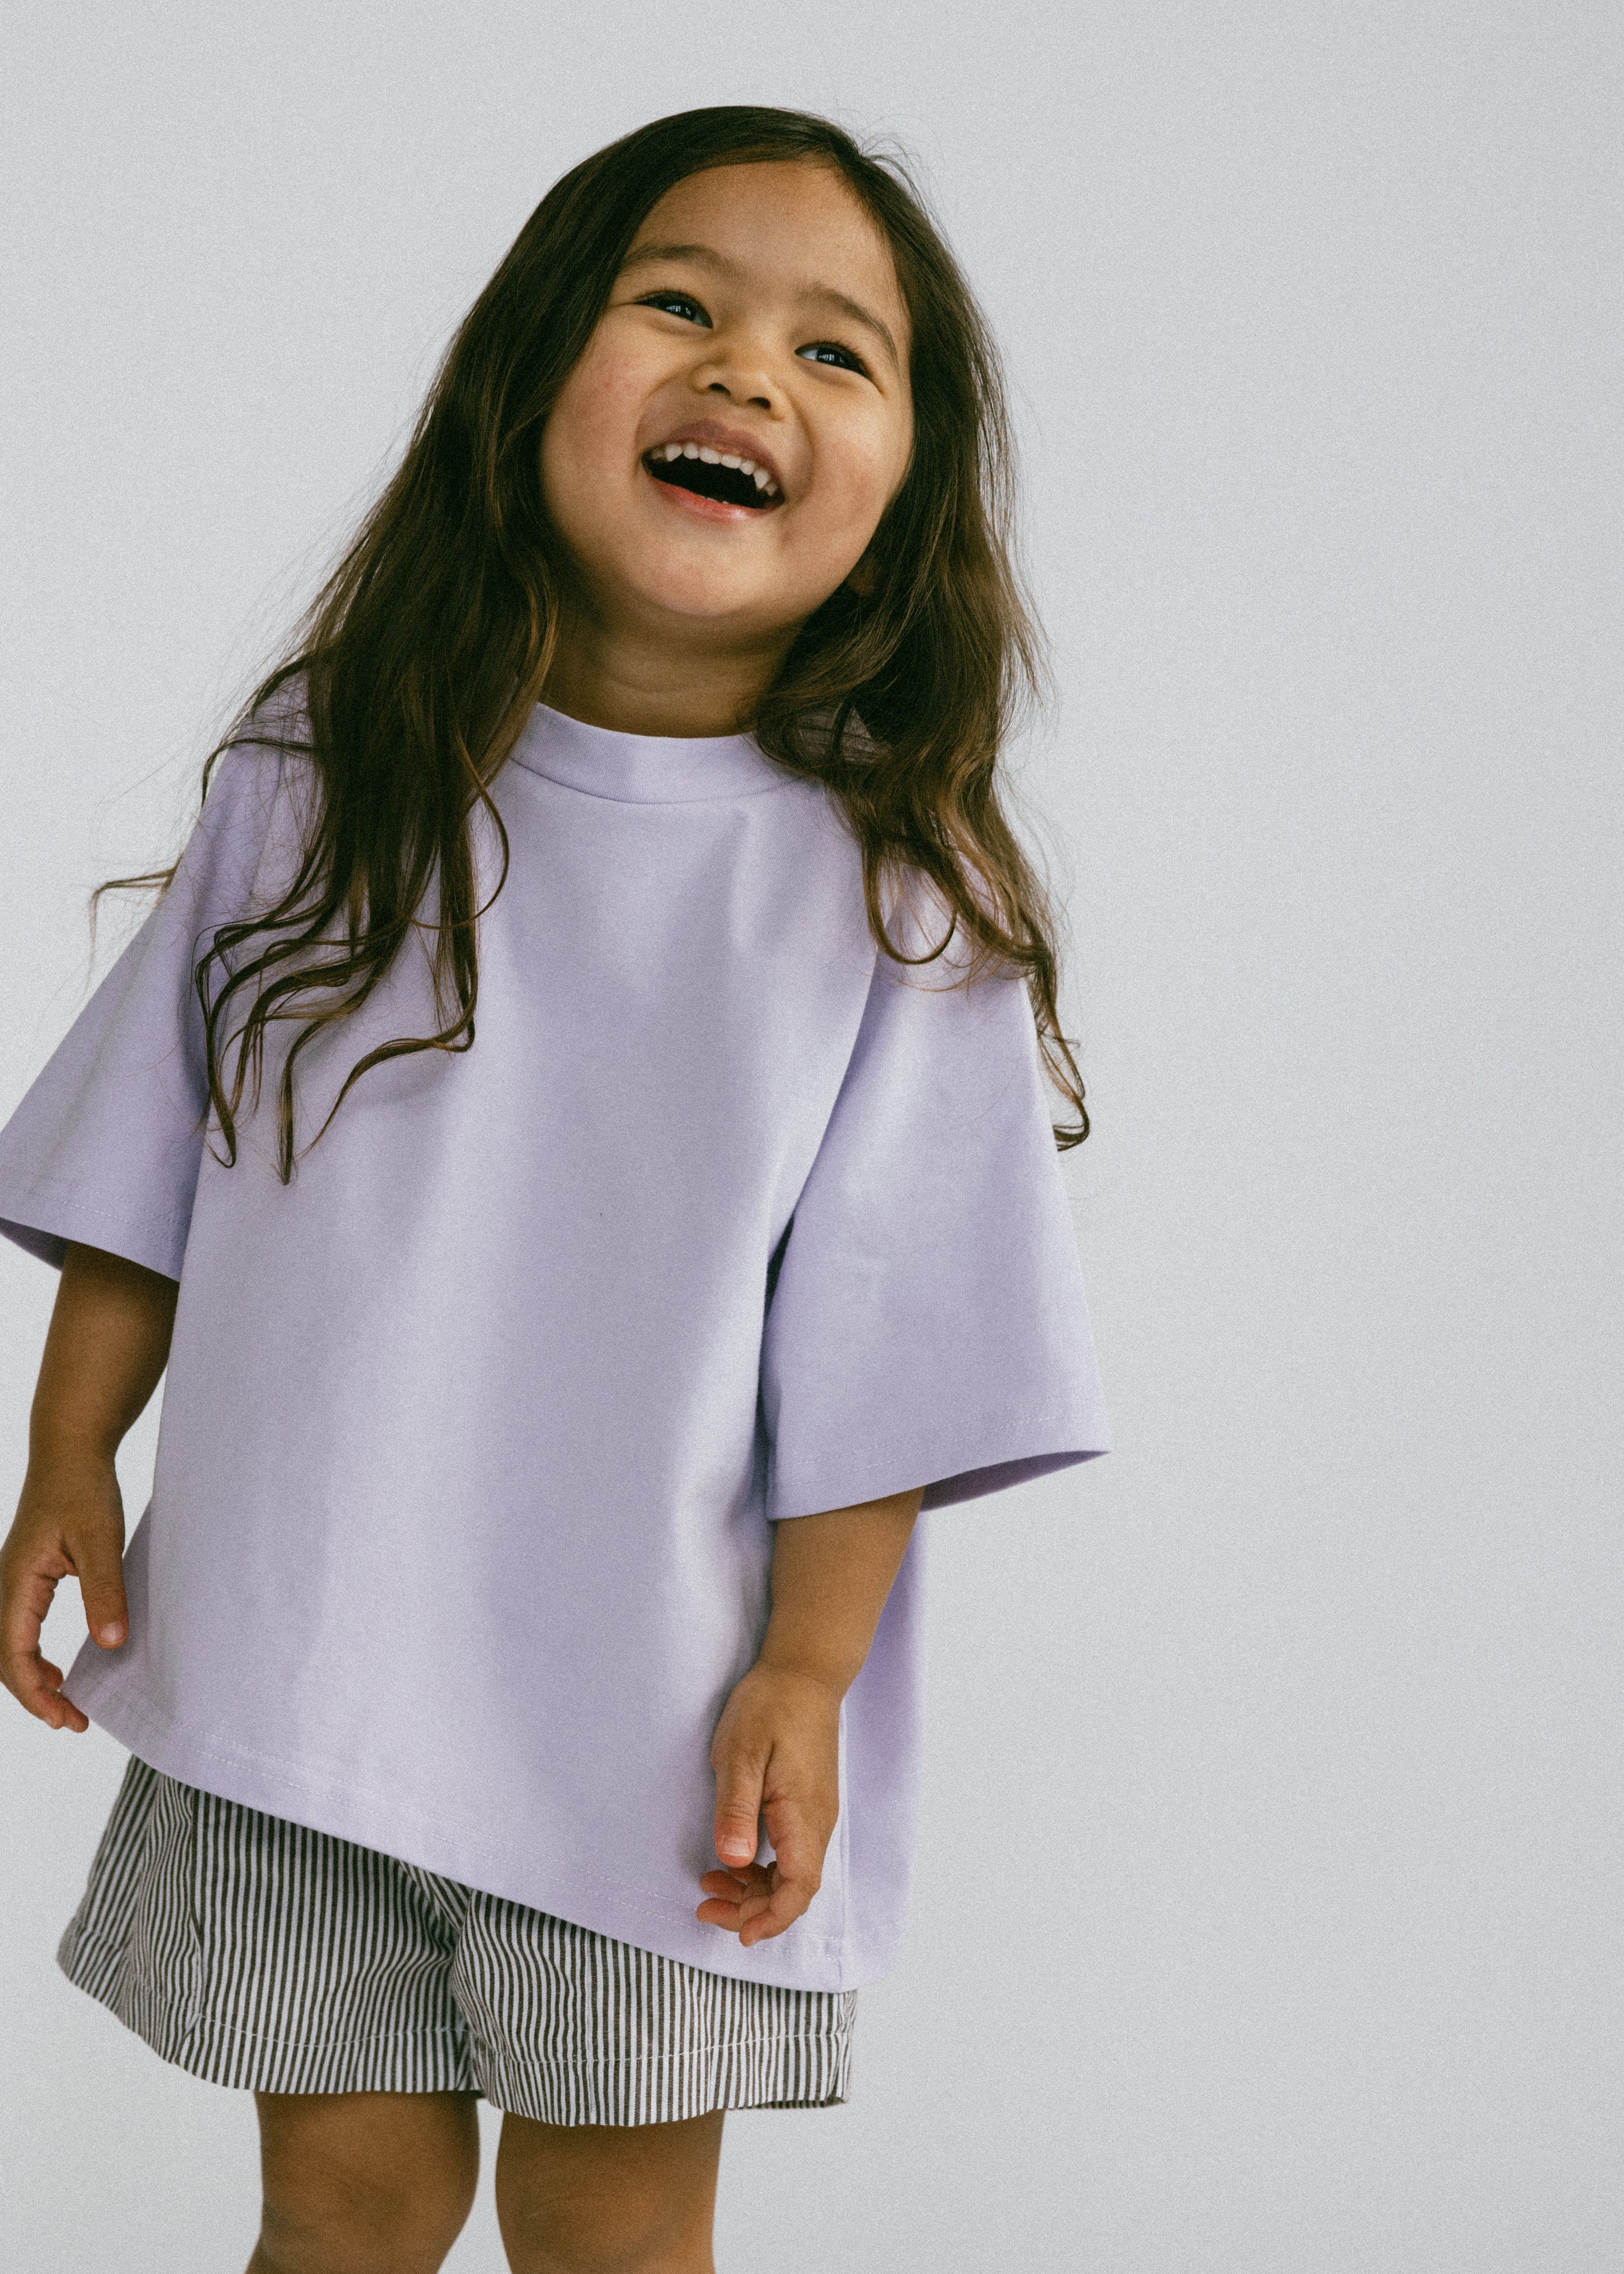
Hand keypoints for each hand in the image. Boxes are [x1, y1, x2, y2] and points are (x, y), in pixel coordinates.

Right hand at [0, 1453, 127, 1730]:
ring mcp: (13, 1582)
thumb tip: (111, 1644)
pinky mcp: (28, 1577)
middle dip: (35, 1697)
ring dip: (33, 1680)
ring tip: (66, 1706)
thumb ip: (105, 1592)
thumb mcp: (101, 1541)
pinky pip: (21, 1629)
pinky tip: (58, 1671)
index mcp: (16, 1583)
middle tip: (74, 1723)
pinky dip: (35, 1657)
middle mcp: (6, 1587)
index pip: (14, 1655)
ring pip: (10, 1646)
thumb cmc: (83, 1489)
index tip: (66, 1720)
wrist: (70, 1452)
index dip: (36, 1695)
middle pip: (6, 1659)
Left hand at [697, 1661, 841, 1947]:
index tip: (739, 1934)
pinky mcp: (806, 1805)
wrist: (803, 1673)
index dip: (772, 1918)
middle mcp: (817, 1823)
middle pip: (794, 1889)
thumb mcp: (742, 1752)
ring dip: (754, 1891)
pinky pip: (790, 1853)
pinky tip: (733, 1862)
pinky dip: (761, 1868)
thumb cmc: (770, 1707)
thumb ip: (736, 1807)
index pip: (799, 1888)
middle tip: (705, 1906)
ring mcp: (814, 1815)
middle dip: (752, 1911)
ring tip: (709, 1887)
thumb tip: (732, 1860)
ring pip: (791, 1874)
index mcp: (804, 1815)